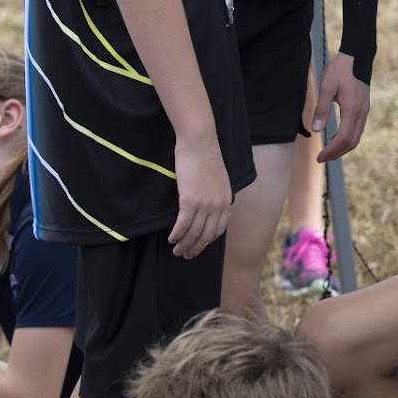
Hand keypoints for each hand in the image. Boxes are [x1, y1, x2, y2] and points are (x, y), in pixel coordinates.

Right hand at [168, 137, 231, 258]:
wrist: (199, 142)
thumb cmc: (205, 158)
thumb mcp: (219, 179)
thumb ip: (219, 196)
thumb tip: (220, 210)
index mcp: (226, 200)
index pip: (219, 229)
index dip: (207, 241)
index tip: (198, 246)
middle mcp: (218, 205)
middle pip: (207, 235)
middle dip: (196, 248)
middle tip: (186, 255)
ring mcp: (205, 204)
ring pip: (194, 233)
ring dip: (184, 245)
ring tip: (176, 250)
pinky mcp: (190, 200)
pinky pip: (183, 225)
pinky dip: (176, 235)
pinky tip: (171, 239)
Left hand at [312, 53, 371, 161]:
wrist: (358, 55)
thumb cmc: (341, 68)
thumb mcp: (326, 86)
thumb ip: (321, 109)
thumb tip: (316, 130)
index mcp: (352, 109)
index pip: (344, 139)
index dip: (332, 151)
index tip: (319, 157)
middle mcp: (361, 112)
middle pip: (352, 142)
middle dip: (337, 153)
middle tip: (322, 157)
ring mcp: (365, 110)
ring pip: (356, 136)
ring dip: (343, 146)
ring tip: (328, 149)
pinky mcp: (364, 107)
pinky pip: (357, 128)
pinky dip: (347, 137)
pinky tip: (336, 136)